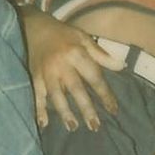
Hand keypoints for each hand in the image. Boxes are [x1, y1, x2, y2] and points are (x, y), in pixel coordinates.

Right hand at [20, 7, 122, 129]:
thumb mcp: (84, 38)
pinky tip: (43, 123)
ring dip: (64, 112)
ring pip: (56, 95)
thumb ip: (101, 55)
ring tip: (73, 127)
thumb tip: (121, 67)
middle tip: (95, 126)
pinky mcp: (34, 77)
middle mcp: (61, 64)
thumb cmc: (63, 34)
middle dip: (86, 108)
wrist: (33, 27)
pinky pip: (37, 95)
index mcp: (76, 53)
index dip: (105, 94)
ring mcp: (46, 72)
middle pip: (75, 89)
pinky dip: (39, 109)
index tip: (114, 110)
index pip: (94, 77)